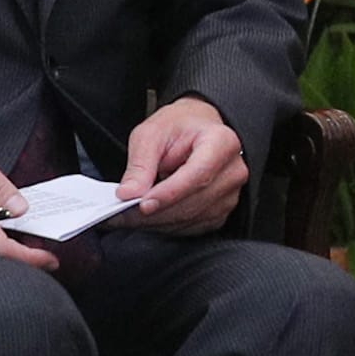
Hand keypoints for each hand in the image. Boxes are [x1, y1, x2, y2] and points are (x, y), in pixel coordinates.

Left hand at [120, 95, 251, 234]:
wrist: (198, 129)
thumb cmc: (179, 128)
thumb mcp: (152, 133)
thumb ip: (140, 164)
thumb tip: (129, 193)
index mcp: (221, 142)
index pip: (198, 175)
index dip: (170, 193)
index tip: (142, 204)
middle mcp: (233, 170)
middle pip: (193, 202)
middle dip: (155, 213)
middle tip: (121, 215)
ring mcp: (230, 194)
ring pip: (190, 219)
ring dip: (157, 222)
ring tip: (129, 216)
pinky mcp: (221, 212)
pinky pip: (192, 227)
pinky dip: (166, 226)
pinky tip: (150, 217)